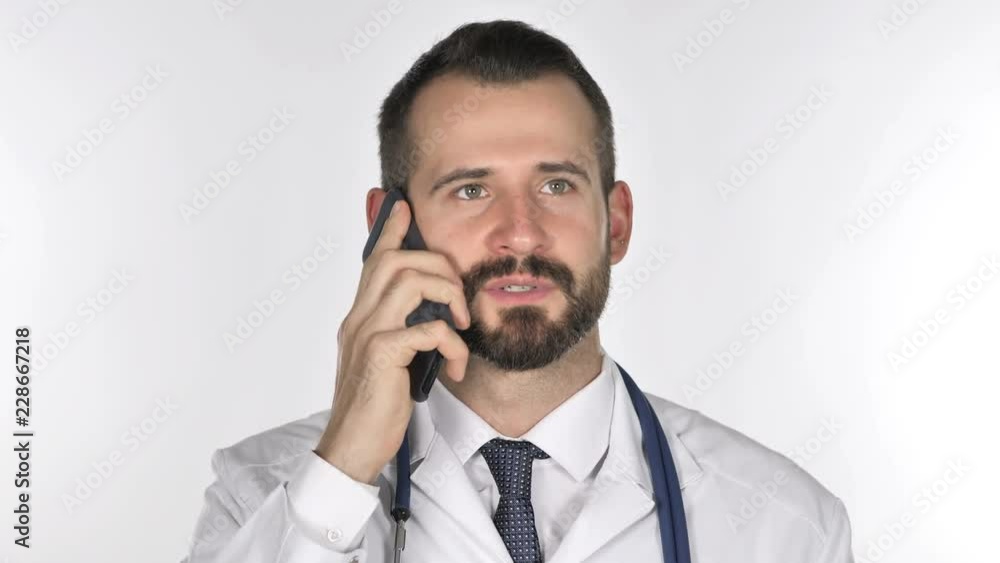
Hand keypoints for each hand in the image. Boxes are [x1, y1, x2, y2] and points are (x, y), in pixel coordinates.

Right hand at [315, 199, 471, 484]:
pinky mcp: (381, 356)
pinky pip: (427, 329)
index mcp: (360, 316)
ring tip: (461, 326)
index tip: (404, 206)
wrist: (353, 448)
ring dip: (449, 296)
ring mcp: (367, 334)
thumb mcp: (390, 360)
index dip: (391, 229)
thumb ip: (403, 331)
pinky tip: (455, 368)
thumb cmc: (375, 406)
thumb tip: (431, 315)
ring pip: (411, 281)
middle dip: (439, 265)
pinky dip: (452, 344)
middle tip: (459, 296)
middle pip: (396, 259)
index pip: (375, 260)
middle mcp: (358, 318)